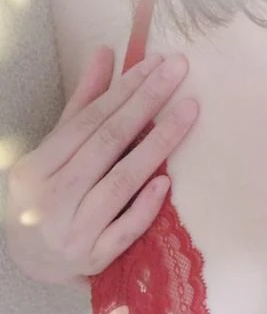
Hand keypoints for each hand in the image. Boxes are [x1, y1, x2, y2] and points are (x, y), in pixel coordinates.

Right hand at [4, 47, 198, 284]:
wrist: (31, 261)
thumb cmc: (47, 193)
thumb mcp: (56, 147)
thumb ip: (82, 102)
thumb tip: (105, 52)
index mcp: (35, 168)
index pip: (88, 121)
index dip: (124, 90)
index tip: (157, 64)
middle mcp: (50, 199)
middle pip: (107, 143)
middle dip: (146, 102)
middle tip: (179, 71)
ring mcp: (72, 233)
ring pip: (120, 183)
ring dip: (158, 145)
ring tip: (189, 111)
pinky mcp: (93, 260)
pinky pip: (124, 232)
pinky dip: (144, 206)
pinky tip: (166, 180)